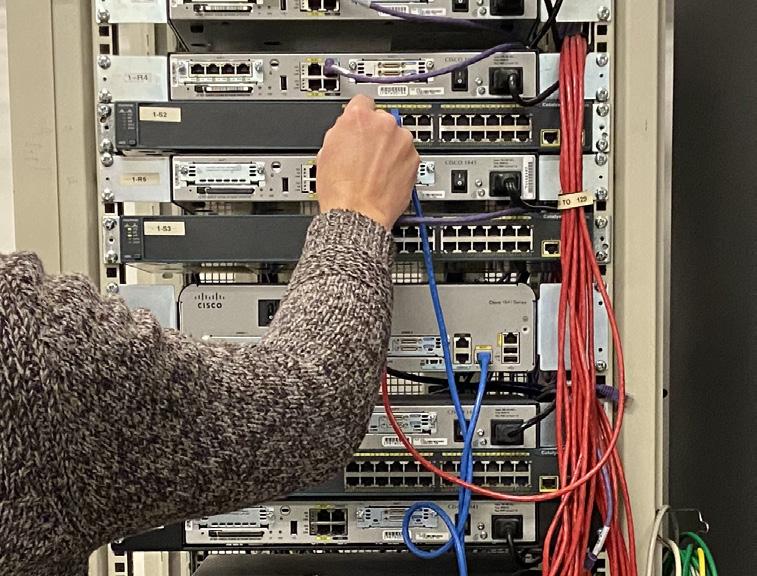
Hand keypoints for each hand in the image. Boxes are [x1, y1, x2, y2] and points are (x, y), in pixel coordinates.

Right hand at [316, 95, 419, 230]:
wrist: (357, 214)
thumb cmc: (340, 189)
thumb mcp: (326, 151)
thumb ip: (341, 131)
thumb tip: (347, 128)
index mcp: (358, 116)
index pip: (363, 101)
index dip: (360, 116)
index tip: (361, 124)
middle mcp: (384, 124)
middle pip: (382, 120)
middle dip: (376, 134)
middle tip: (366, 154)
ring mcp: (403, 142)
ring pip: (397, 137)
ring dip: (390, 148)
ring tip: (376, 169)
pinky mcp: (414, 159)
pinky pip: (407, 155)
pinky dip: (400, 163)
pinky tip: (386, 176)